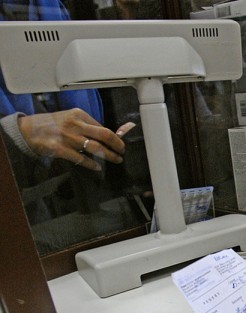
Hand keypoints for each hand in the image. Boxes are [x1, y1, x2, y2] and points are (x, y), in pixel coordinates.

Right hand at [17, 108, 131, 170]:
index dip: (114, 137)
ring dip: (109, 155)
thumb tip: (106, 136)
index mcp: (79, 115)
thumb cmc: (51, 125)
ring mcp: (68, 137)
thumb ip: (86, 125)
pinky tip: (98, 167)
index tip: (120, 143)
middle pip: (104, 135)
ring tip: (116, 160)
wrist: (26, 130)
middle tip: (123, 151)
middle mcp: (75, 124)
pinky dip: (92, 164)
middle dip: (117, 145)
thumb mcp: (69, 118)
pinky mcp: (60, 149)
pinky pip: (80, 158)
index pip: (103, 127)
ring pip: (95, 147)